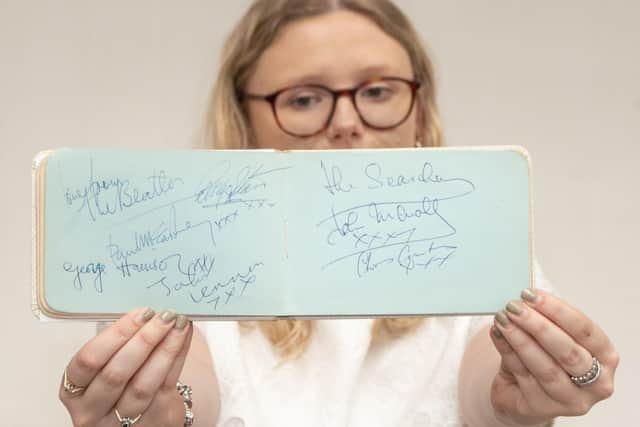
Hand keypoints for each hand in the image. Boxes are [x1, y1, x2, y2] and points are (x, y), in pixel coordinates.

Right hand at [59, 308, 192, 426]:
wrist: (142, 418)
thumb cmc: (121, 384)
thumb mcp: (108, 366)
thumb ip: (119, 344)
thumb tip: (147, 310)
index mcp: (74, 390)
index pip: (88, 361)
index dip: (115, 335)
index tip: (140, 313)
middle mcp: (92, 411)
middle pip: (116, 374)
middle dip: (143, 340)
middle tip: (163, 316)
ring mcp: (121, 422)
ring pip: (143, 384)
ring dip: (165, 348)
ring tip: (178, 324)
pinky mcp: (154, 422)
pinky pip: (166, 386)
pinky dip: (178, 356)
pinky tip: (184, 337)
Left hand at [489, 289, 618, 424]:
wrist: (523, 393)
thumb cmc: (545, 358)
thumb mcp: (551, 338)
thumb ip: (545, 320)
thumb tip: (524, 298)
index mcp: (605, 358)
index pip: (585, 331)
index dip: (558, 310)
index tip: (532, 295)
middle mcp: (595, 384)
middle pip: (568, 352)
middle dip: (539, 326)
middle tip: (515, 307)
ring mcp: (570, 400)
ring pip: (545, 367)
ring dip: (520, 339)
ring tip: (503, 319)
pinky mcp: (542, 408)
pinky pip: (522, 374)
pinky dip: (507, 350)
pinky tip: (497, 333)